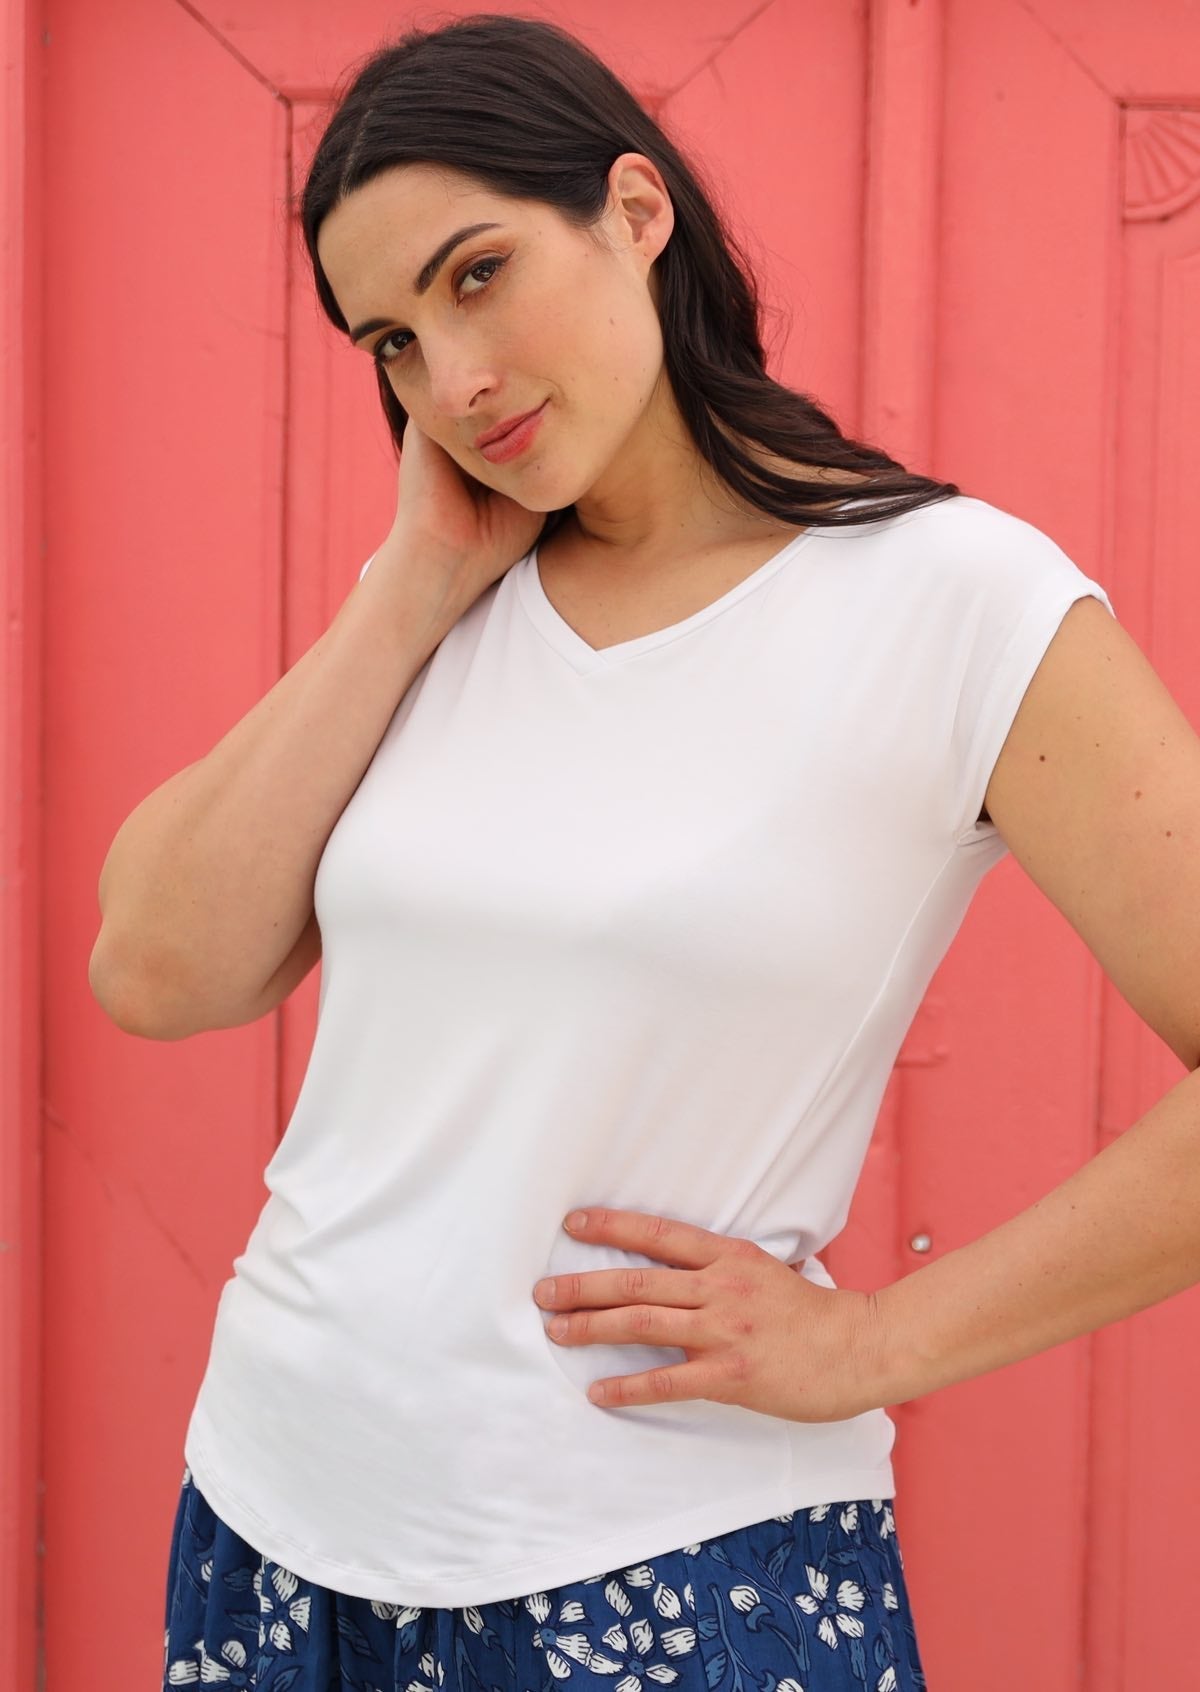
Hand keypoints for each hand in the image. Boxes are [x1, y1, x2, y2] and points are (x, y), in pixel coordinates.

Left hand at [533, 1207, 886, 1420]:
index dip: (612, 1227)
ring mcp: (724, 1331)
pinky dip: (628, 1386)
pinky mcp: (730, 1373)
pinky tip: (598, 1391)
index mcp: (730, 1257)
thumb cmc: (816, 1314)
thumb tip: (687, 1267)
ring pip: (643, 1324)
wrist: (860, 1348)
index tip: (573, 1223)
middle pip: (637, 1281)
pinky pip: (667, 1380)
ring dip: (592, 1326)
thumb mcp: (769, 1271)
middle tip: (543, 1291)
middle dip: (583, 1285)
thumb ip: (726, 1268)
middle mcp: (720, 1288)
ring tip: (556, 1330)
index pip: (659, 1235)